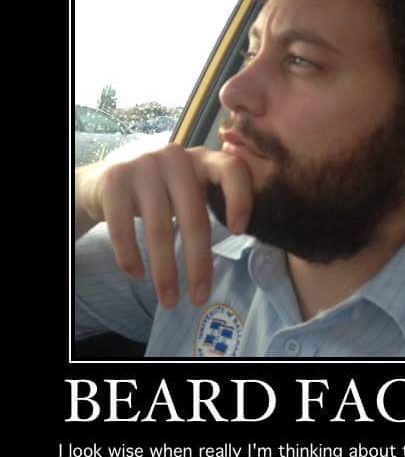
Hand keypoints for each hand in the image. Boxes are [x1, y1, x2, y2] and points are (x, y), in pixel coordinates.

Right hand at [75, 145, 253, 307]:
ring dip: (165, 271)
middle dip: (198, 263)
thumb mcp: (189, 187)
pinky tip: (137, 276)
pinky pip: (124, 228)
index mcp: (201, 159)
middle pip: (194, 216)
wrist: (107, 179)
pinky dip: (131, 257)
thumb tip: (244, 236)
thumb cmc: (161, 191)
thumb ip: (214, 199)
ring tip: (169, 299)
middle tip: (200, 297)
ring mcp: (143, 165)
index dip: (240, 198)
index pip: (230, 169)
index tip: (240, 232)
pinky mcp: (115, 179)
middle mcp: (175, 157)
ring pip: (159, 229)